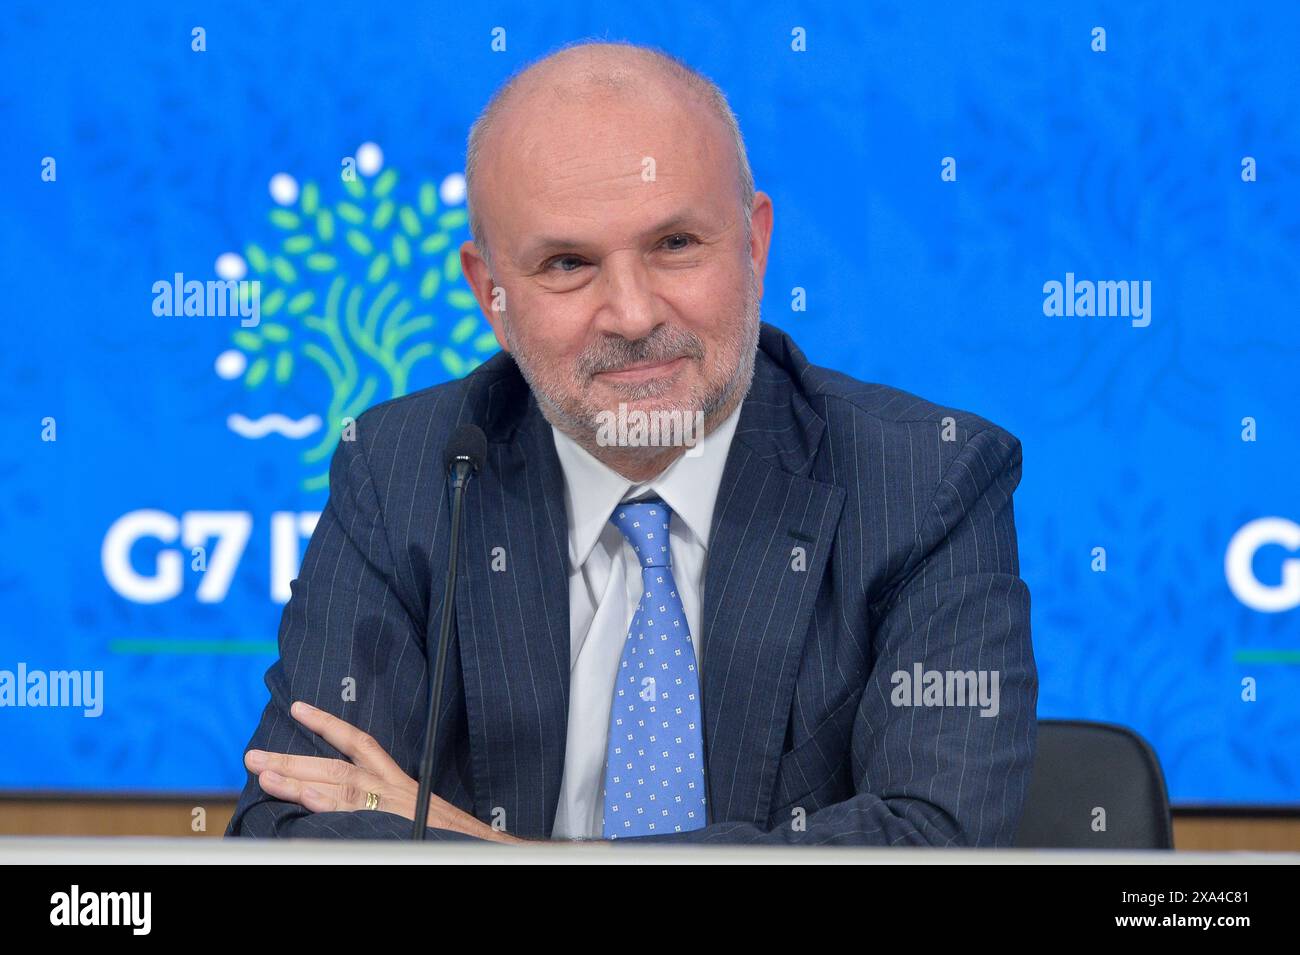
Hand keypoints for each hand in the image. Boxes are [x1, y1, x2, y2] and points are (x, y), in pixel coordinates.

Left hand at [245, 700, 526, 843]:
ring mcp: (392, 807)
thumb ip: (382, 802)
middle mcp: (393, 788)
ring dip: (299, 781)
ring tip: (265, 775)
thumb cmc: (450, 834)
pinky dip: (331, 808)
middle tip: (253, 757)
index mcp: (397, 781)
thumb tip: (339, 800)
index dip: (327, 724)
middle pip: (337, 766)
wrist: (487, 847)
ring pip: (340, 786)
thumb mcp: (415, 810)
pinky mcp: (393, 825)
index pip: (358, 742)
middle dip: (293, 760)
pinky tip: (307, 802)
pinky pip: (356, 814)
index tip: (296, 709)